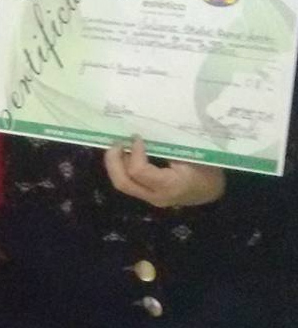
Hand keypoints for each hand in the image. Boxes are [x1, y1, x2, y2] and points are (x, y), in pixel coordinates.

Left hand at [103, 137, 225, 207]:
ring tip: (118, 146)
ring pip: (122, 184)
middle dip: (113, 160)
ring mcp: (150, 198)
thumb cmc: (207, 171)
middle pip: (122, 182)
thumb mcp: (193, 155)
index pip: (139, 171)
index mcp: (170, 186)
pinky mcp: (147, 195)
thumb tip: (147, 129)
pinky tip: (125, 154)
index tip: (137, 137)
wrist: (214, 193)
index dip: (134, 152)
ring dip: (115, 164)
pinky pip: (129, 183)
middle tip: (117, 142)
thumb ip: (169, 146)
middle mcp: (156, 196)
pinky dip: (122, 168)